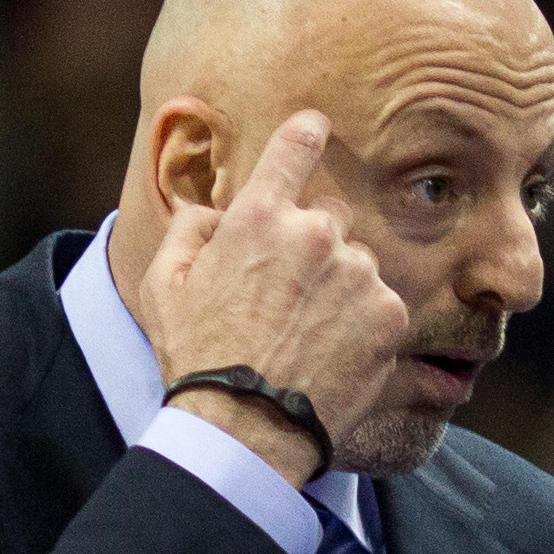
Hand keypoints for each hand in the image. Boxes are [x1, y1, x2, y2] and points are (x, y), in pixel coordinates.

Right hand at [130, 110, 408, 485]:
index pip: (294, 147)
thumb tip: (216, 211)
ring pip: (358, 266)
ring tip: (308, 336)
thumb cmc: (199, 357)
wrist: (247, 427)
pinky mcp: (389, 314)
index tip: (316, 126)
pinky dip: (365, 325)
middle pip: (330, 218)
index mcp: (259, 216)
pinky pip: (381, 305)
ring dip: (341, 289)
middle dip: (314, 247)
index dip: (306, 133)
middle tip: (289, 297)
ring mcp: (357, 274)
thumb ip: (191, 230)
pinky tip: (333, 354)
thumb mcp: (164, 285)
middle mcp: (315, 234)